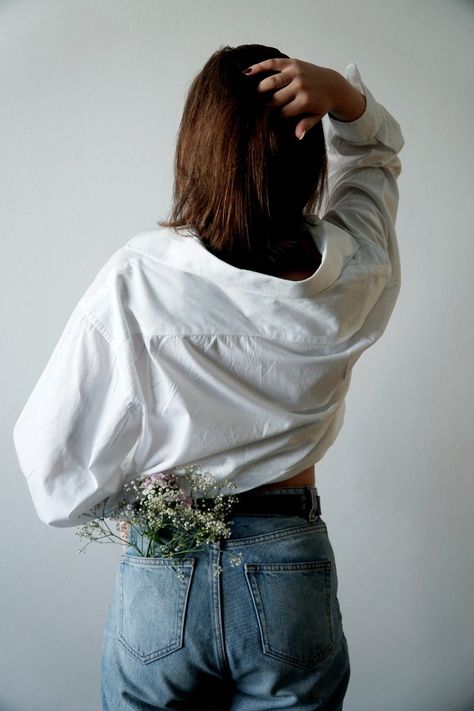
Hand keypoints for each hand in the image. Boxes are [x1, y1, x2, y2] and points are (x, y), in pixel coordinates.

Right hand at [242, 58, 365, 138]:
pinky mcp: (293, 63)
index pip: (282, 113)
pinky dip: (260, 67)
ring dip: (259, 90)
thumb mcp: (316, 117)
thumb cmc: (321, 104)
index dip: (273, 119)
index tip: (266, 122)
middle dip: (264, 106)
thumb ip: (306, 125)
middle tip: (253, 111)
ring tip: (249, 96)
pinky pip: (273, 63)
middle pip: (274, 99)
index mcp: (305, 101)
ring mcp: (296, 73)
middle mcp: (300, 86)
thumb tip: (297, 136)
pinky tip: (247, 73)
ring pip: (271, 82)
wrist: (333, 85)